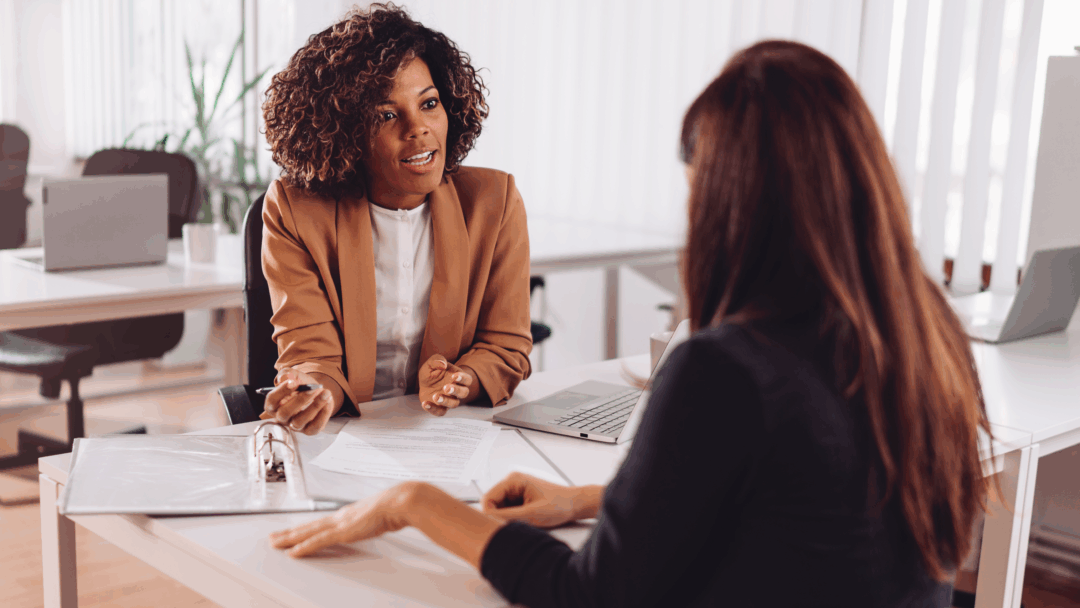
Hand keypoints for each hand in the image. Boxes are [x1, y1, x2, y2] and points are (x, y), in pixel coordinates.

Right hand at [263, 368, 334, 434]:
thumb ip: (287, 374)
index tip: (293, 382)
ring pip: (300, 421)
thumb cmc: (300, 384)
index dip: (281, 391)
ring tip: (325, 393)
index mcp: (273, 404)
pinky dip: (324, 414)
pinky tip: (329, 401)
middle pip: (284, 413)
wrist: (315, 390)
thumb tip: (284, 378)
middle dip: (300, 400)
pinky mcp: (309, 430)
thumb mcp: (293, 375)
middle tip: (313, 389)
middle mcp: (281, 418)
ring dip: (314, 406)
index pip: (272, 400)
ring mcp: (294, 426)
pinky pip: (315, 426)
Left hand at [270, 483, 415, 557]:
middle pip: (308, 526)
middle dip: (289, 533)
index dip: (305, 528)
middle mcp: (340, 517)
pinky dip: (304, 547)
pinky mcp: (342, 532)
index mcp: (348, 514)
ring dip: (289, 538)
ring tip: (274, 543)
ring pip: (308, 533)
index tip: (293, 531)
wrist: (399, 502)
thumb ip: (374, 520)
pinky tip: (292, 552)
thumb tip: (378, 521)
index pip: (321, 523)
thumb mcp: (381, 516)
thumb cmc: (394, 507)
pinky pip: (318, 541)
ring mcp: (340, 523)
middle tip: (273, 537)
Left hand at [418, 355, 473, 415]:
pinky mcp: (440, 408)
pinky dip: (433, 409)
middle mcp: (456, 390)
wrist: (424, 383)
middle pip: (464, 393)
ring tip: (435, 396)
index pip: (467, 379)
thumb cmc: (432, 372)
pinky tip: (425, 403)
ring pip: (454, 404)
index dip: (463, 378)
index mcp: (458, 378)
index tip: (454, 376)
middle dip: (456, 390)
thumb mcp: (431, 363)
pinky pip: (440, 412)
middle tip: (446, 387)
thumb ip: (437, 360)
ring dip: (445, 401)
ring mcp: (449, 400)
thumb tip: (442, 364)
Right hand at [481, 472, 597, 527]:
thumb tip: (489, 520)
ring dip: (507, 518)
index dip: (489, 514)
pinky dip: (513, 518)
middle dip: (499, 517)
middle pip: (493, 504)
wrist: (575, 504)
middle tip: (512, 527)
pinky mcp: (520, 498)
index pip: (488, 498)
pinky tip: (525, 521)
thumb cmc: (560, 504)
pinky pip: (508, 510)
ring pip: (500, 509)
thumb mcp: (531, 514)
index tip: (495, 527)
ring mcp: (516, 490)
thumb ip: (508, 517)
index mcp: (514, 480)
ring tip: (523, 522)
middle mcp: (513, 482)